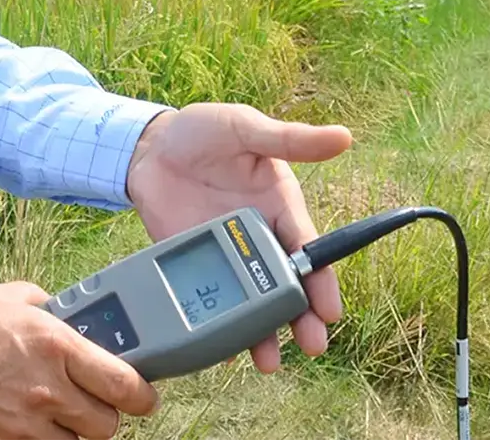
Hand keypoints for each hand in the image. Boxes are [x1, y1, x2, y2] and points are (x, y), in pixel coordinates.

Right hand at [0, 282, 159, 439]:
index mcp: (54, 344)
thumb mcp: (0, 297)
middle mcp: (47, 389)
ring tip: (49, 417)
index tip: (141, 395)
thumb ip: (42, 304)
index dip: (142, 394)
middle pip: (108, 425)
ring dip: (70, 434)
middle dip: (103, 416)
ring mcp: (24, 427)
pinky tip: (23, 428)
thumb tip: (62, 311)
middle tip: (88, 404)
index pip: (126, 383)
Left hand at [124, 103, 352, 373]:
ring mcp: (225, 253)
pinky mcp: (194, 261)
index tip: (330, 310)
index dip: (322, 282)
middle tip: (311, 346)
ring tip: (268, 361)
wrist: (146, 146)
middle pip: (286, 286)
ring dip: (264, 331)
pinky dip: (220, 325)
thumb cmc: (202, 130)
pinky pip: (211, 297)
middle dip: (301, 318)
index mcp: (279, 207)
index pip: (308, 250)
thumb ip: (288, 140)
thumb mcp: (245, 128)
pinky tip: (224, 348)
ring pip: (252, 301)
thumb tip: (343, 137)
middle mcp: (258, 237)